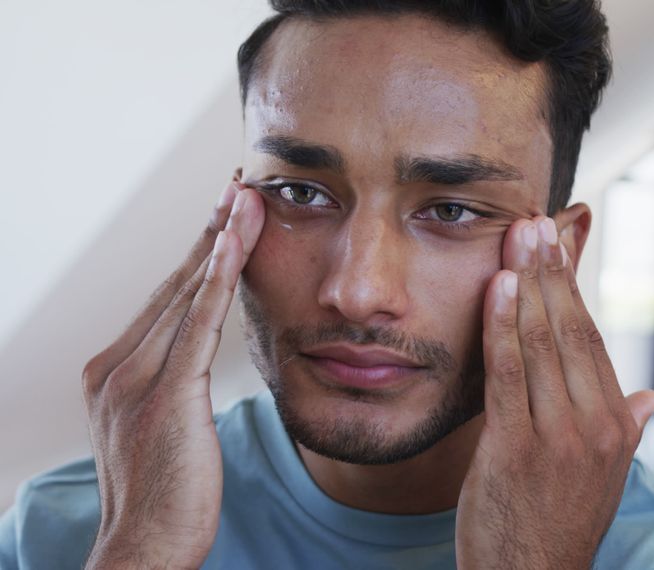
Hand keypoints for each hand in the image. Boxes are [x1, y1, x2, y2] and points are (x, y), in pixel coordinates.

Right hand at [81, 181, 263, 568]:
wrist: (144, 548)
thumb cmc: (166, 497)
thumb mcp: (163, 430)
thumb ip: (173, 388)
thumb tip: (196, 362)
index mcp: (113, 371)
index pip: (165, 298)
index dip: (197, 254)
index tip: (224, 216)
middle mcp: (117, 365)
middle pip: (174, 283)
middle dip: (210, 231)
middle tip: (240, 185)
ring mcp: (135, 378)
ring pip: (185, 293)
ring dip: (220, 239)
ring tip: (248, 196)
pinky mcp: (165, 395)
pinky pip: (198, 323)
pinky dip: (217, 278)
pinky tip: (237, 242)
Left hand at [456, 216, 653, 568]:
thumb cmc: (558, 525)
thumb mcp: (604, 477)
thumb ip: (626, 429)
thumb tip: (651, 399)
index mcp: (618, 426)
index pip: (593, 339)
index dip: (572, 288)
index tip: (559, 246)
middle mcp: (597, 427)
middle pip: (572, 331)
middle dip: (553, 271)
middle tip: (536, 221)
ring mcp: (559, 438)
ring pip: (543, 345)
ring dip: (528, 285)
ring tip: (518, 237)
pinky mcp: (517, 449)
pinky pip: (510, 375)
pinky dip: (503, 327)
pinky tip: (497, 288)